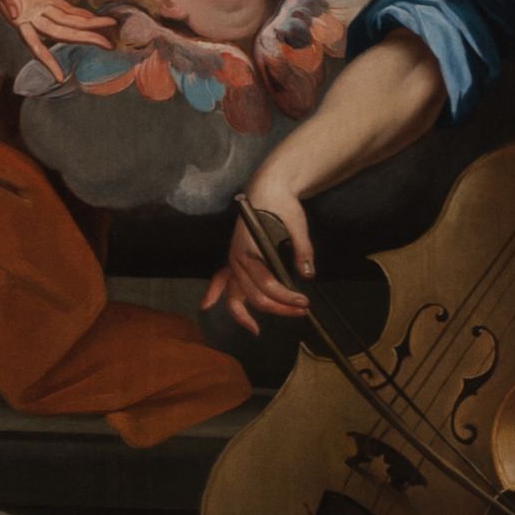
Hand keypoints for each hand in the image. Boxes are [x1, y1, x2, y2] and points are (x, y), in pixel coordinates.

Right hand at [0, 0, 108, 87]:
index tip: (60, 78)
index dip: (47, 61)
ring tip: (110, 29)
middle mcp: (28, 14)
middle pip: (60, 32)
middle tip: (108, 45)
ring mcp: (36, 3)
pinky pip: (63, 5)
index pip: (34, 43)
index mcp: (15, 15)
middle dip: (84, 38)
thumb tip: (17, 15)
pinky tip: (93, 17)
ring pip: (65, 20)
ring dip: (87, 26)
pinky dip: (78, 11)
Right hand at [209, 184, 313, 329]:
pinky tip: (207, 305)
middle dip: (277, 307)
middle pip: (254, 295)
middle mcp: (237, 258)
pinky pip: (220, 279)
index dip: (286, 298)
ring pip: (234, 294)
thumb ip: (302, 250)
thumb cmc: (282, 202)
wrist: (268, 185)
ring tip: (255, 329)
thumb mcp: (297, 224)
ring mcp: (233, 259)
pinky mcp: (235, 257)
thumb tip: (308, 275)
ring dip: (244, 314)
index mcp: (250, 249)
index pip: (267, 284)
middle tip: (300, 311)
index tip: (305, 303)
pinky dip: (214, 292)